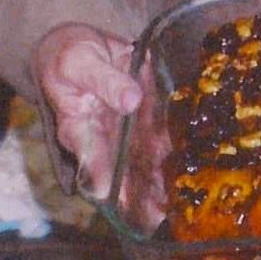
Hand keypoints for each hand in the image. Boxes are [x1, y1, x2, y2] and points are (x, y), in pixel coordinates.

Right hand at [32, 23, 166, 225]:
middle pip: (118, 172)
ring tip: (177, 203)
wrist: (82, 44)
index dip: (105, 180)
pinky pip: (157, 138)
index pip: (90, 159)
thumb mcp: (80, 63)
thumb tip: (130, 100)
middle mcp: (100, 137)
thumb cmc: (71, 57)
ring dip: (158, 181)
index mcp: (77, 127)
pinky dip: (171, 152)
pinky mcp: (141, 118)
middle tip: (157, 215)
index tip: (118, 198)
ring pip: (140, 161)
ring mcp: (121, 131)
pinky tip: (188, 167)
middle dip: (137, 195)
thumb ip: (105, 81)